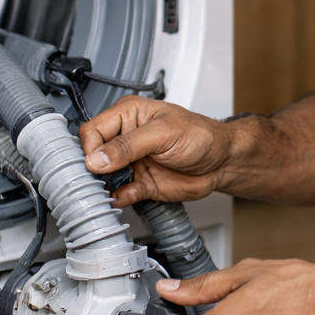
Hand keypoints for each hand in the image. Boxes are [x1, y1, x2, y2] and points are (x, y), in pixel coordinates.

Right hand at [79, 96, 236, 205]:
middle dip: (92, 169)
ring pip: (103, 177)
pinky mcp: (141, 184)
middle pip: (92, 155)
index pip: (93, 130)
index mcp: (128, 115)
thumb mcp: (164, 133)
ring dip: (102, 186)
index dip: (91, 148)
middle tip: (98, 179)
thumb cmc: (202, 135)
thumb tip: (97, 158)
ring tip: (106, 190)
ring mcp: (132, 163)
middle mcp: (126, 138)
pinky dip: (117, 198)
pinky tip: (121, 197)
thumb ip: (129, 145)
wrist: (223, 161)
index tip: (96, 163)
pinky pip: (120, 194)